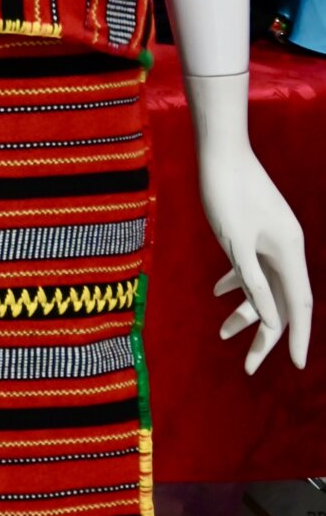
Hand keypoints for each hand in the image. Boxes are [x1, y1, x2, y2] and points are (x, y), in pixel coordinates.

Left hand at [197, 134, 312, 373]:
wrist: (219, 149)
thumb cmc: (225, 194)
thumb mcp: (235, 244)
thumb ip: (254, 284)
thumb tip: (273, 320)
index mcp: (289, 251)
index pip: (298, 305)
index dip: (296, 337)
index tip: (294, 365)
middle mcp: (286, 247)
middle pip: (282, 301)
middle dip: (265, 334)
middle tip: (248, 366)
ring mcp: (271, 237)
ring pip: (264, 284)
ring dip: (246, 309)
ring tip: (221, 333)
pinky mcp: (255, 229)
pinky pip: (252, 265)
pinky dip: (237, 280)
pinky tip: (216, 292)